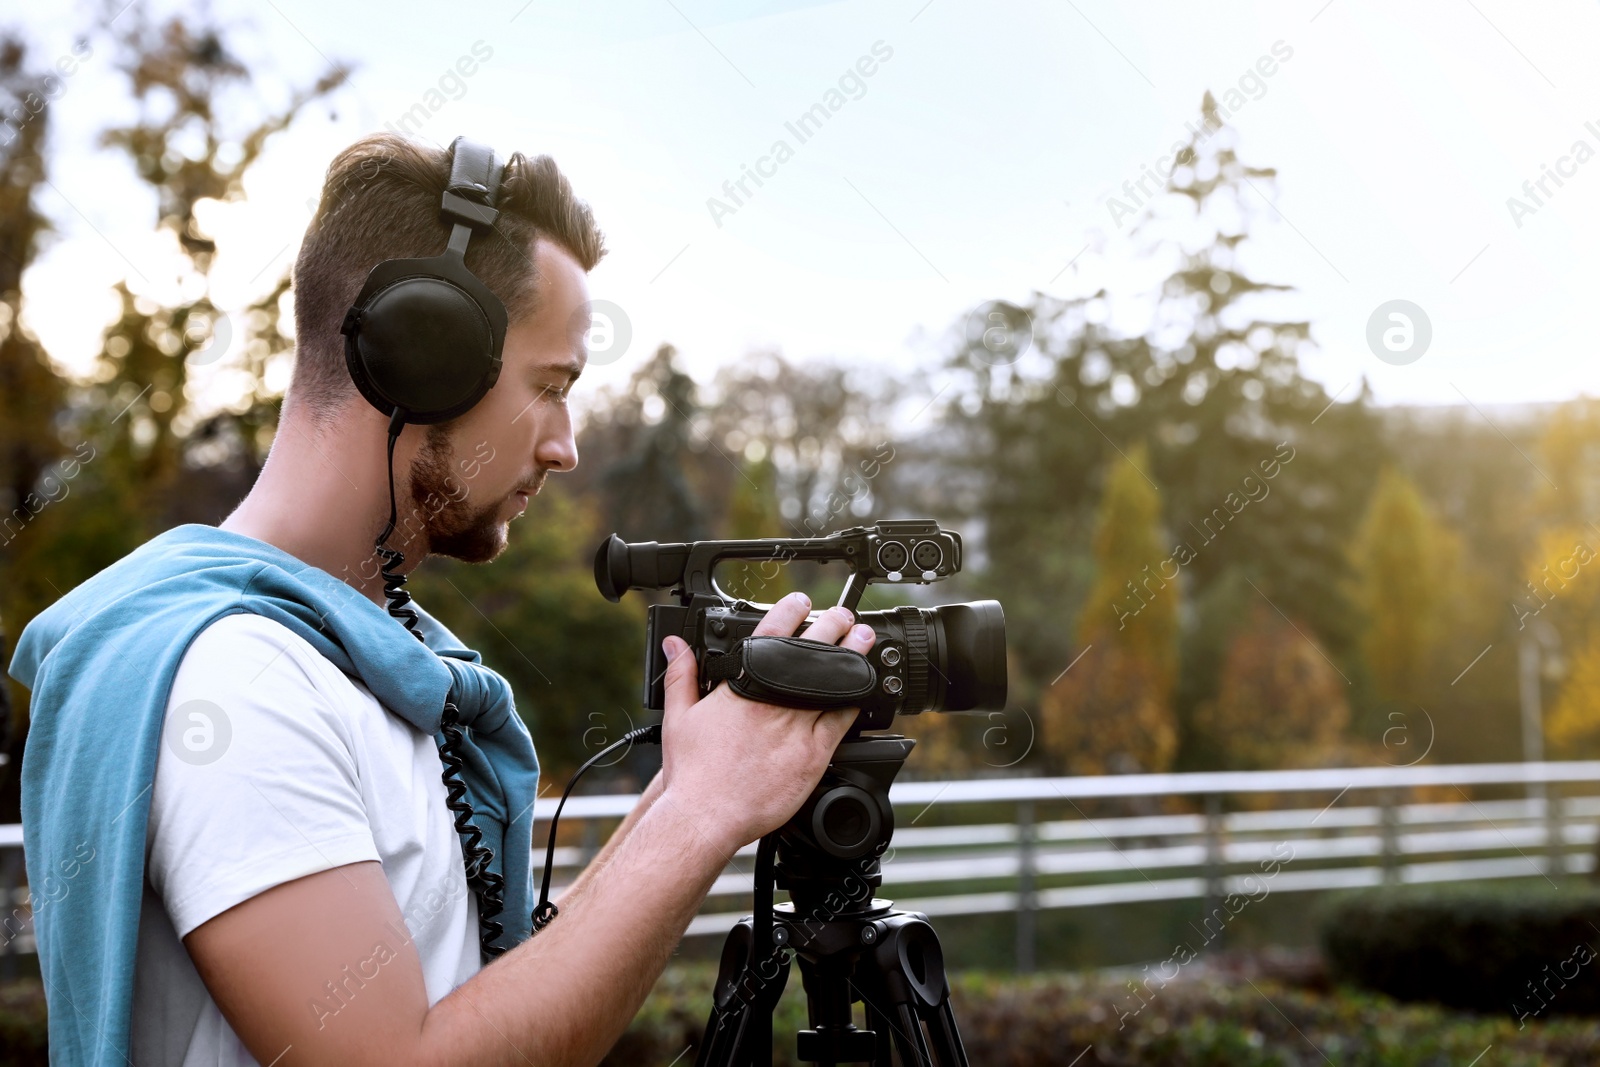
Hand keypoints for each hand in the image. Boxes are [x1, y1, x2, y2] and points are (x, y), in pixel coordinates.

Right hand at [656, 592, 874, 858]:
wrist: (708, 815)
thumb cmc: (693, 773)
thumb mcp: (679, 716)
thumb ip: (682, 675)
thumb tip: (675, 645)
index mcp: (744, 686)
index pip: (771, 635)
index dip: (789, 612)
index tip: (801, 602)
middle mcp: (774, 701)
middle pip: (812, 653)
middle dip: (833, 627)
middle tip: (845, 616)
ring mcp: (797, 726)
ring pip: (834, 682)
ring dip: (853, 657)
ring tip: (864, 639)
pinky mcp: (814, 755)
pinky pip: (842, 721)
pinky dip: (854, 702)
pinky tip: (863, 690)